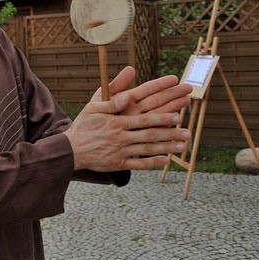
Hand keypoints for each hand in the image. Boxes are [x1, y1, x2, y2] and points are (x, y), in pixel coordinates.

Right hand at [66, 67, 191, 170]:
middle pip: (151, 133)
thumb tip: (129, 95)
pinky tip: (165, 160)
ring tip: (183, 145)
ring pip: (148, 148)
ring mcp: (120, 150)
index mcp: (116, 120)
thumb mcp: (94, 107)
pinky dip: (153, 162)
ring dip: (167, 147)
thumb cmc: (84, 125)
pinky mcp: (118, 163)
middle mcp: (120, 135)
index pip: (145, 116)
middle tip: (188, 131)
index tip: (178, 113)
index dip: (163, 115)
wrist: (70, 149)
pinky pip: (139, 164)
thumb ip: (112, 100)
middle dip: (171, 132)